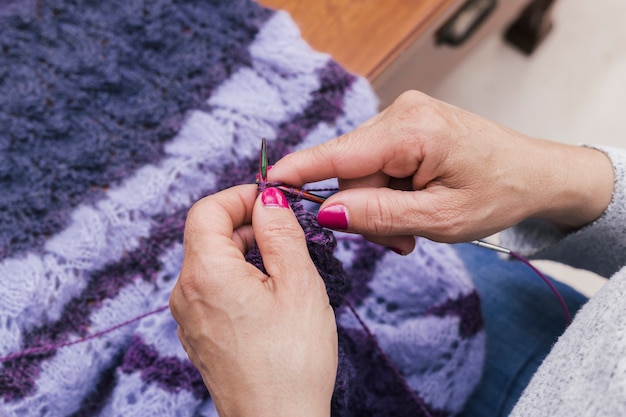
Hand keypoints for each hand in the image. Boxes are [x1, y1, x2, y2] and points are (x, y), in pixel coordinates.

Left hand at [170, 185, 336, 416]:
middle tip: (288, 236)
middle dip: (247, 225)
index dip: (240, 196)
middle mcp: (185, 292)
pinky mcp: (198, 335)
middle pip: (208, 235)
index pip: (207, 209)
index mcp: (205, 272)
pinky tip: (269, 299)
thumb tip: (268, 197)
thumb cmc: (292, 359)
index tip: (272, 201)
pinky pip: (212, 290)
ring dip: (245, 253)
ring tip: (284, 271)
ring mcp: (188, 317)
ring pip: (212, 263)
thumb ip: (280, 231)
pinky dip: (238, 279)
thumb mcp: (298, 283)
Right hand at [270, 91, 613, 252]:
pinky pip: (378, 165)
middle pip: (350, 170)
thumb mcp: (438, 219)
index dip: (301, 171)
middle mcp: (402, 113)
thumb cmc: (499, 194)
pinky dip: (389, 193)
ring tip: (413, 228)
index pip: (340, 153)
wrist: (537, 176)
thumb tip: (326, 211)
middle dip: (365, 211)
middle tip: (399, 240)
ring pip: (362, 172)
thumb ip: (378, 215)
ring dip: (379, 207)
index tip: (267, 182)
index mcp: (413, 131)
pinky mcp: (406, 127)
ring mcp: (404, 117)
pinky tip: (413, 208)